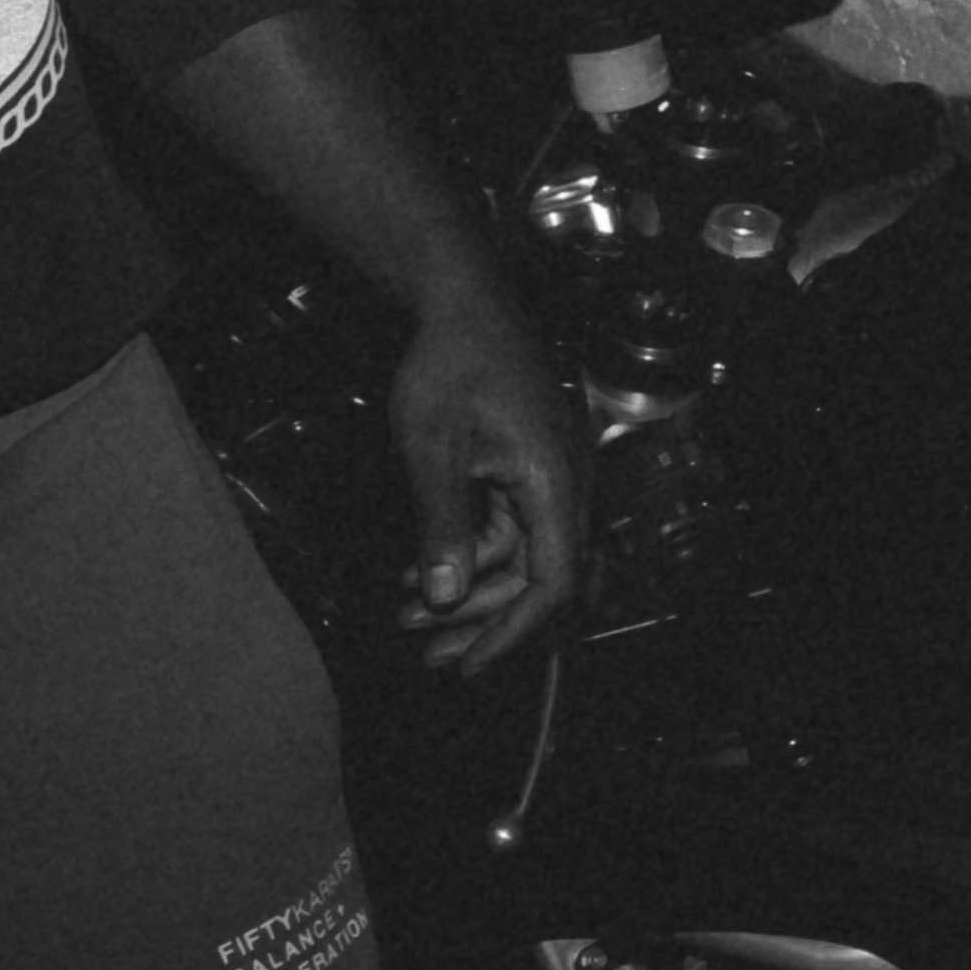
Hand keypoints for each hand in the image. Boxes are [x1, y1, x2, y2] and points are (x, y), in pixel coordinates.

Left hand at [386, 287, 588, 673]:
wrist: (468, 303)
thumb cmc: (451, 365)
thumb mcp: (432, 446)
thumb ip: (442, 523)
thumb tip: (442, 595)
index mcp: (553, 481)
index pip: (551, 580)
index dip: (512, 632)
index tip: (467, 667)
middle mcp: (566, 484)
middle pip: (537, 576)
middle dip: (481, 620)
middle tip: (425, 654)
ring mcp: (551, 475)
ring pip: (520, 555)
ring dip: (467, 588)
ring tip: (404, 612)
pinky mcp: (532, 467)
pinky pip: (509, 527)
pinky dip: (467, 553)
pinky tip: (419, 567)